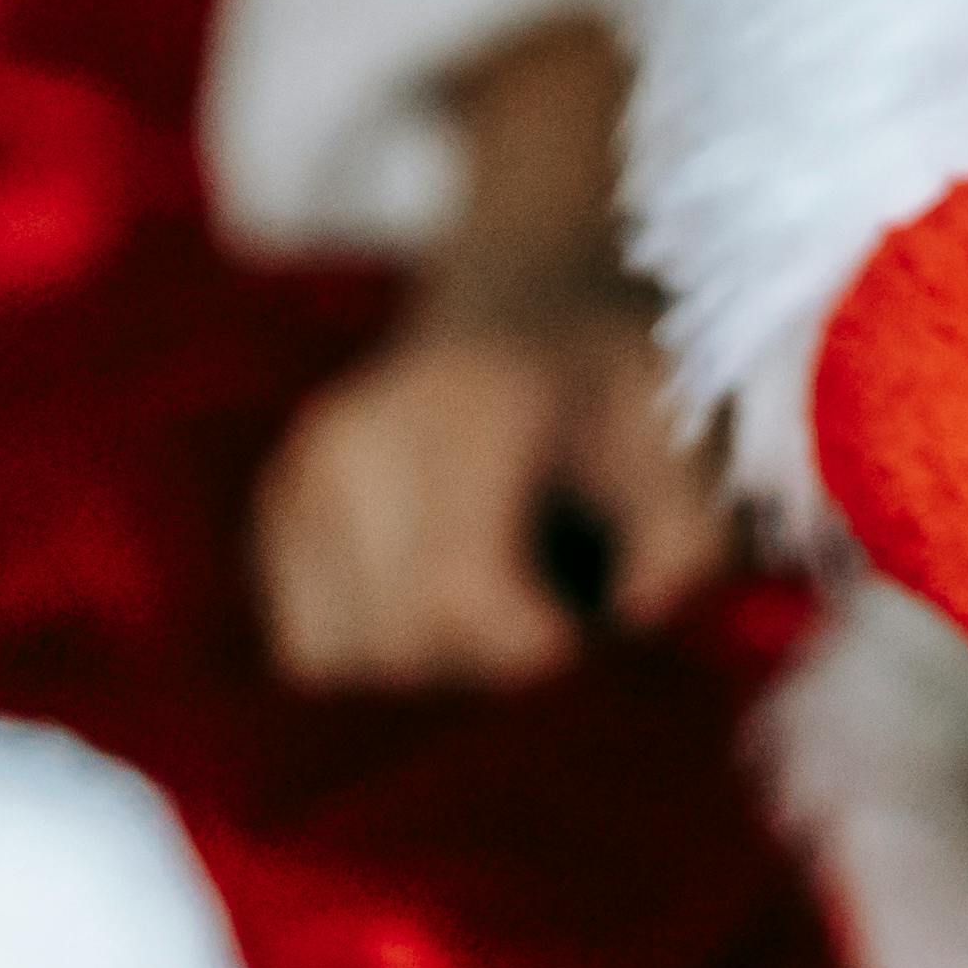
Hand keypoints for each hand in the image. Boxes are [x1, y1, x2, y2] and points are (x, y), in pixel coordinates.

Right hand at [254, 283, 727, 690]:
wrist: (539, 310)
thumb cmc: (623, 394)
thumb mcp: (689, 449)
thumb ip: (685, 542)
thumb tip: (634, 610)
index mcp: (464, 408)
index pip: (453, 590)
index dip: (529, 645)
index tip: (581, 627)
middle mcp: (358, 435)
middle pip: (399, 638)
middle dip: (487, 655)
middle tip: (548, 603)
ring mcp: (304, 471)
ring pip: (341, 654)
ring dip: (427, 658)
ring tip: (490, 590)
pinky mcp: (279, 509)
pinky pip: (309, 645)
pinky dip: (376, 645)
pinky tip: (432, 587)